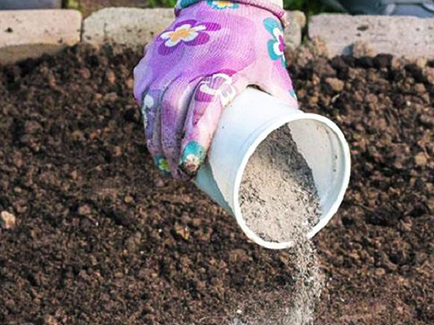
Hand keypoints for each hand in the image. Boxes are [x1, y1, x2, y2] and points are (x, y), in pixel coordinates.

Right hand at [134, 0, 297, 177]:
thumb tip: (290, 134)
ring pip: (152, 104)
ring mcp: (167, 59)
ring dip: (154, 138)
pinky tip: (152, 134)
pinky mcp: (153, 56)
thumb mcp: (274, 69)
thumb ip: (282, 101)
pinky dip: (146, 115)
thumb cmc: (255, 40)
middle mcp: (189, 64)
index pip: (204, 106)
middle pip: (170, 112)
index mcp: (223, 68)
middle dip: (170, 148)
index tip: (191, 164)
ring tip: (163, 164)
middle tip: (178, 175)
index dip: (195, 137)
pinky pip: (144, 91)